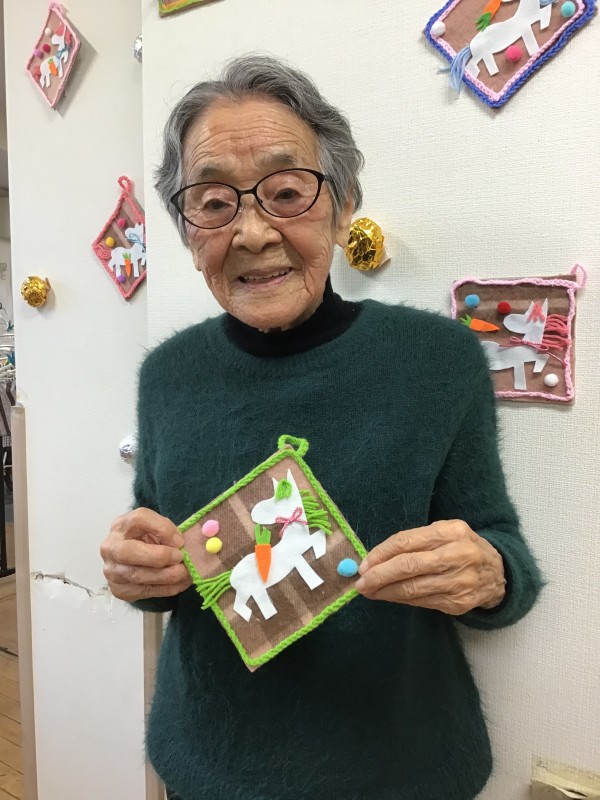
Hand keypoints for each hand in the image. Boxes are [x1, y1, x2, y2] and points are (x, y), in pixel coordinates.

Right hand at [101, 508, 191, 601]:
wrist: (134, 559)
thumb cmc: (148, 539)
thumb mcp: (157, 526)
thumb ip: (166, 529)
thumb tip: (178, 544)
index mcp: (121, 526)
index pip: (139, 519)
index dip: (162, 529)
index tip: (180, 540)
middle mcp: (110, 548)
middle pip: (128, 552)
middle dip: (159, 556)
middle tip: (180, 558)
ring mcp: (112, 571)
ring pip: (138, 576)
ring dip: (167, 576)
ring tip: (186, 572)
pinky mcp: (120, 590)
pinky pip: (145, 591)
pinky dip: (167, 588)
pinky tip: (181, 583)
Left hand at [355, 520, 505, 614]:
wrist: (498, 572)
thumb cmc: (461, 547)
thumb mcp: (444, 532)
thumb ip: (415, 540)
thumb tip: (375, 558)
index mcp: (451, 532)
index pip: (407, 541)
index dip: (381, 553)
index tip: (364, 563)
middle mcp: (457, 555)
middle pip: (409, 566)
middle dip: (379, 575)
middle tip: (360, 582)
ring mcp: (459, 582)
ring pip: (413, 589)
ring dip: (386, 592)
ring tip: (369, 591)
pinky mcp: (458, 603)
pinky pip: (422, 602)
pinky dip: (401, 600)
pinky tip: (389, 596)